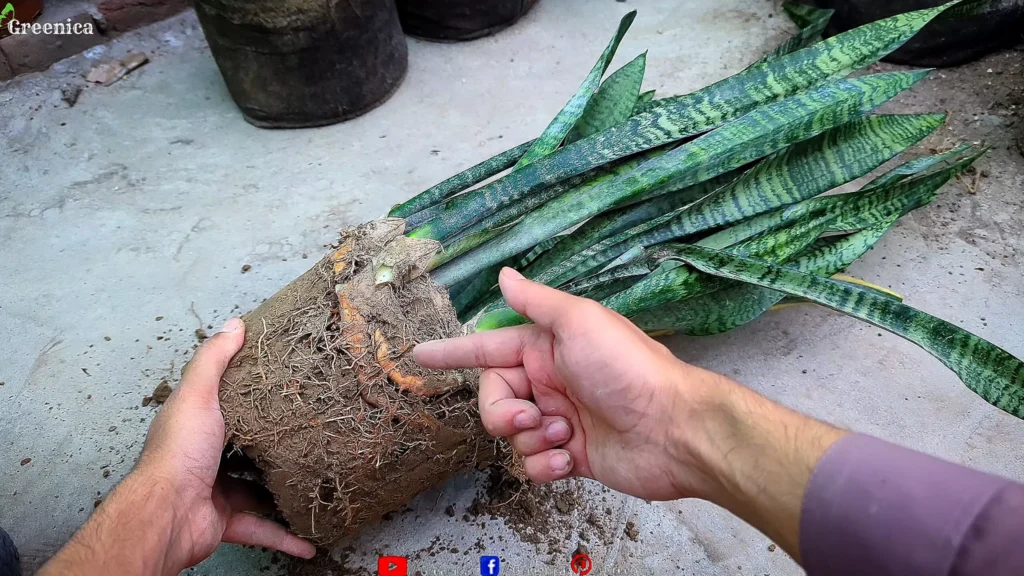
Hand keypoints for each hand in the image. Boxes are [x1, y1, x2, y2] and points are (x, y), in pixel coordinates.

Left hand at [40, 318, 314, 575]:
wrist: (167, 512)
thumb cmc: (180, 451)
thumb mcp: (198, 394)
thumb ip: (215, 359)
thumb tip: (236, 323)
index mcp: (199, 423)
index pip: (230, 402)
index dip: (256, 392)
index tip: (289, 383)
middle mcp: (208, 456)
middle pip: (249, 447)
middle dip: (277, 445)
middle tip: (314, 435)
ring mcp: (217, 490)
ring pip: (259, 490)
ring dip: (285, 490)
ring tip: (318, 481)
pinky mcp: (227, 521)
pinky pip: (262, 528)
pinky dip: (285, 535)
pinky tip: (309, 540)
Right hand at [415, 268, 844, 559]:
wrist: (673, 428)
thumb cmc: (629, 369)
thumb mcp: (581, 322)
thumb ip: (537, 302)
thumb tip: (505, 274)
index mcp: (547, 347)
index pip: (487, 348)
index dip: (453, 351)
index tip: (420, 355)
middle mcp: (550, 381)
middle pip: (494, 399)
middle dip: (502, 413)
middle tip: (530, 417)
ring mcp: (559, 420)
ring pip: (510, 436)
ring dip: (528, 440)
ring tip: (563, 436)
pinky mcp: (571, 456)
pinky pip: (532, 465)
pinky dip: (544, 466)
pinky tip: (569, 460)